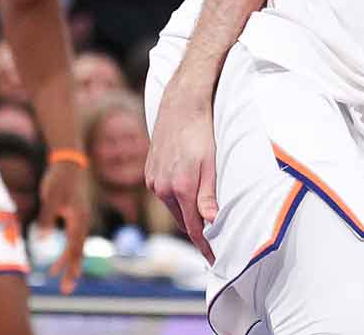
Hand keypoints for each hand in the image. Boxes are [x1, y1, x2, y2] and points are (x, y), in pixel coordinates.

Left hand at [39, 159, 92, 293]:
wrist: (68, 162)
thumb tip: (42, 240)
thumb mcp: (51, 198)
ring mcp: (79, 220)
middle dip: (71, 271)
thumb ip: (46, 218)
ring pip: (75, 247)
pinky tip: (53, 261)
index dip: (71, 268)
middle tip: (66, 290)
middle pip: (78, 252)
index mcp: (79, 221)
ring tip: (55, 277)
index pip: (75, 250)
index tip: (67, 284)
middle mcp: (82, 223)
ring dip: (66, 263)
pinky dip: (63, 252)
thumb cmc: (59, 179)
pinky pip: (70, 240)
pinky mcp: (73, 217)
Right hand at [144, 75, 218, 261]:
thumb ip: (209, 195)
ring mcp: (153, 179)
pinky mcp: (149, 172)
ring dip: (187, 215)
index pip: (194, 228)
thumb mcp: (212, 164)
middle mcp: (162, 187)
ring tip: (203, 219)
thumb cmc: (203, 131)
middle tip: (213, 241)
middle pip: (183, 221)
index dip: (205, 246)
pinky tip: (187, 196)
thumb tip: (210, 223)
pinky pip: (164, 195)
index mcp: (180, 187)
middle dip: (197, 232)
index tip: (214, 258)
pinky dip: (177, 200)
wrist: (181, 104)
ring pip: (173, 208)